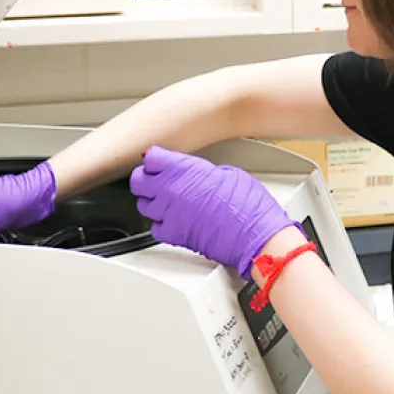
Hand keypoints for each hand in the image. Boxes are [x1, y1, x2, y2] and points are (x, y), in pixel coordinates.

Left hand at [130, 146, 296, 277]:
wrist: (254, 235)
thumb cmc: (249, 206)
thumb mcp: (229, 174)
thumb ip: (204, 172)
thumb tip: (198, 175)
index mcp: (185, 169)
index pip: (151, 157)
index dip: (156, 160)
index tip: (160, 162)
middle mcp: (171, 189)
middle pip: (138, 181)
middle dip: (145, 179)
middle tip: (155, 180)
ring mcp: (169, 213)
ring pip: (143, 205)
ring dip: (151, 202)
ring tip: (165, 201)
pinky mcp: (173, 235)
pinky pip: (154, 228)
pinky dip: (159, 225)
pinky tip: (171, 221)